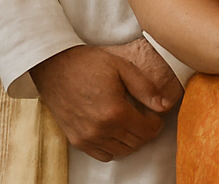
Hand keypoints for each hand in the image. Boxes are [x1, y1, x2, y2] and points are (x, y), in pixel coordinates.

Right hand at [30, 44, 175, 162]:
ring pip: (121, 151)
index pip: (146, 131)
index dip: (156, 124)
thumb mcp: (121, 67)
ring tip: (130, 123)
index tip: (155, 115)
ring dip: (130, 140)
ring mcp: (87, 138)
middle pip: (135, 143)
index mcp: (114, 111)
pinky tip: (114, 131)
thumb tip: (164, 106)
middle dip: (145, 132)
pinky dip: (113, 147)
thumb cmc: (86, 64)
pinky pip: (103, 155)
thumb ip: (145, 88)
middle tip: (145, 117)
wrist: (53, 66)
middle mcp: (101, 129)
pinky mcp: (77, 141)